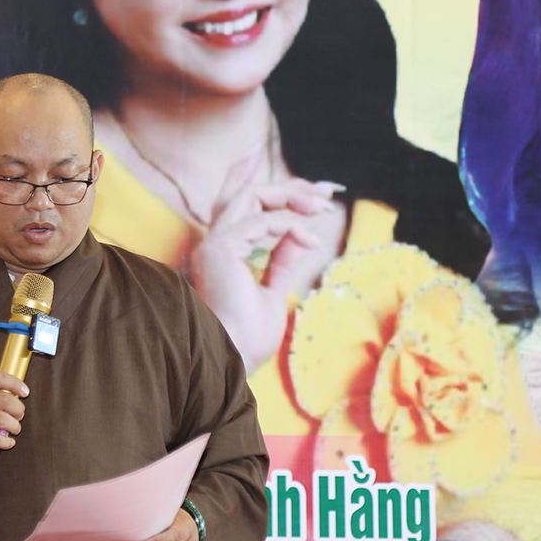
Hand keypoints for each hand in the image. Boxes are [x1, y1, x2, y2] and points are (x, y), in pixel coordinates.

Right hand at [0, 371, 28, 464]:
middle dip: (18, 410)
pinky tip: (7, 442)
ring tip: (14, 429)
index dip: (15, 383)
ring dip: (14, 426)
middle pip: (4, 399)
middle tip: (19, 416)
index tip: (25, 392)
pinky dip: (6, 442)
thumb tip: (21, 393)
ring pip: (2, 419)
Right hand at [191, 162, 345, 371]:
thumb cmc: (247, 338)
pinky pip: (263, 220)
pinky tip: (311, 242)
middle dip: (289, 186)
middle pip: (247, 193)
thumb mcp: (273, 290)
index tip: (299, 182)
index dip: (260, 180)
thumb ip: (282, 260)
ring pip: (252, 196)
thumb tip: (300, 236)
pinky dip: (291, 225)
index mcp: (221, 254)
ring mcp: (214, 244)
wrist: (232, 360)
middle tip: (327, 190)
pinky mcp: (222, 248)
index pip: (235, 204)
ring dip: (292, 197)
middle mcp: (213, 244)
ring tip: (323, 209)